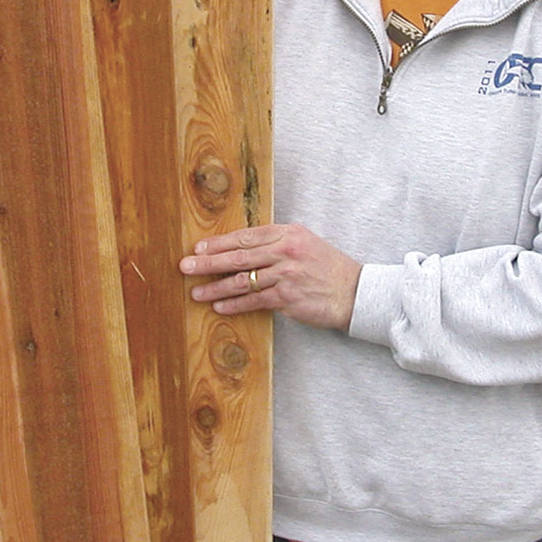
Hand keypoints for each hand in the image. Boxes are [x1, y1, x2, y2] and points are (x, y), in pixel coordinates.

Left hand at [179, 223, 360, 331]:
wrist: (355, 292)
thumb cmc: (328, 268)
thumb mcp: (305, 244)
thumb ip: (277, 243)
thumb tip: (243, 249)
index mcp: (288, 233)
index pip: (247, 236)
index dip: (220, 242)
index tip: (199, 246)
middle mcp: (286, 251)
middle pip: (239, 257)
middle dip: (209, 262)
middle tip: (186, 265)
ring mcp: (286, 275)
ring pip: (242, 281)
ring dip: (216, 287)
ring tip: (196, 292)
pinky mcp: (287, 298)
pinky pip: (254, 301)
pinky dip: (234, 305)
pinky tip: (220, 307)